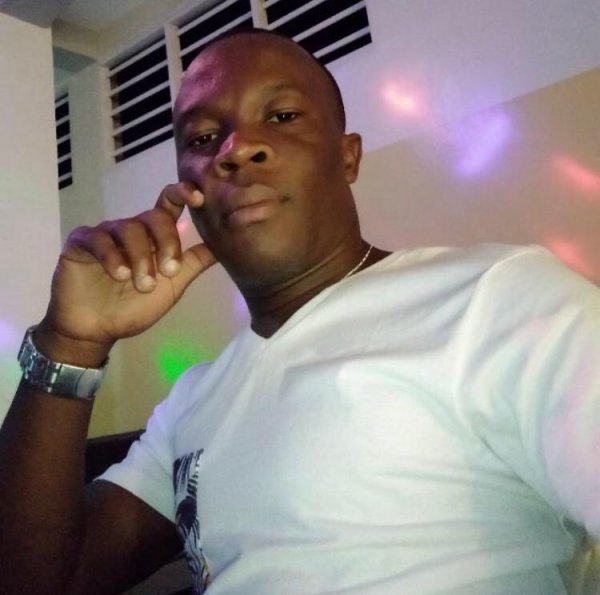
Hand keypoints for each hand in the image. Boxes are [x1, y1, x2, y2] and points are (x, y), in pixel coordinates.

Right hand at [36, 183, 215, 364]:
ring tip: (142, 285)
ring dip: (140, 258)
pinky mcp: (81, 242)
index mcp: (154, 236)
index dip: (184, 194)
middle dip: (166, 242)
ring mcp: (105, 234)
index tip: (199, 198)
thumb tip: (224, 246)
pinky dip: (112, 256)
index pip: (169, 204)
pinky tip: (118, 274)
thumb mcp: (173, 287)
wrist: (97, 330)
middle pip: (154, 216)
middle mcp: (131, 229)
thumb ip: (194, 264)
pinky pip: (98, 238)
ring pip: (129, 229)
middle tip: (169, 271)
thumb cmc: (134, 307)